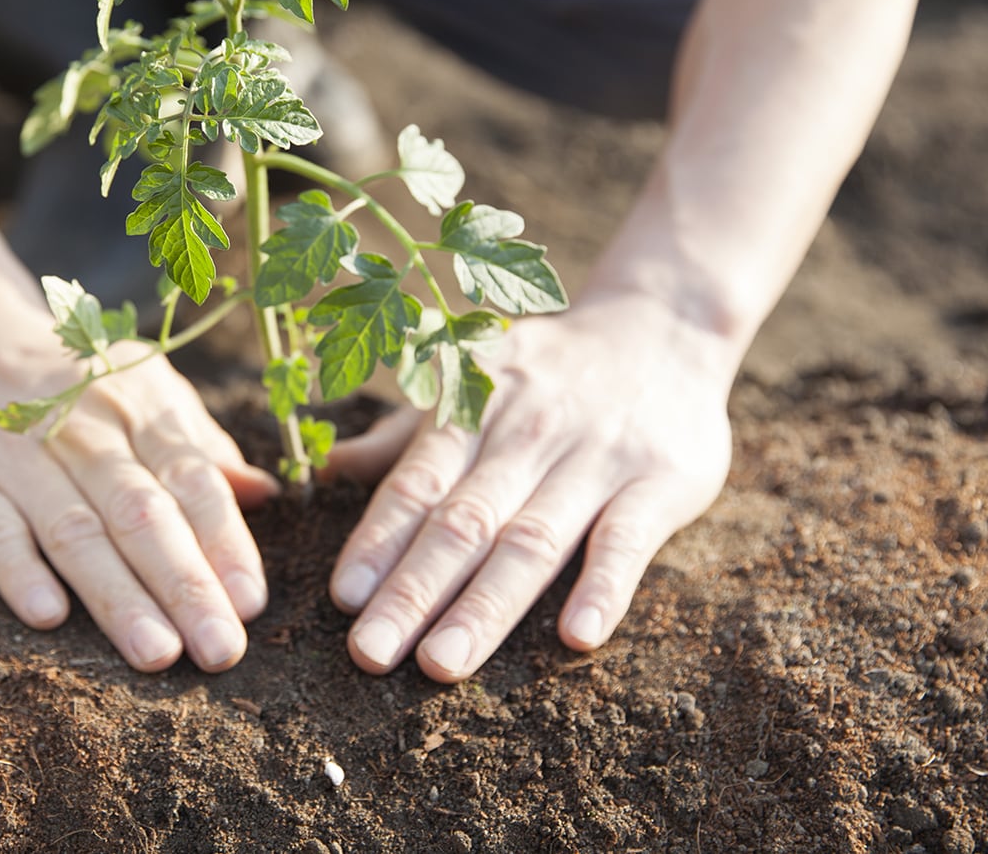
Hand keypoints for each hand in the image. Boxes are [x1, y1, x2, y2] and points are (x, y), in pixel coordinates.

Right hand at [0, 278, 278, 672]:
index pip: (192, 481)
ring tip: (157, 653)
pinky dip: (19, 571)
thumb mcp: (145, 393)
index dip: (225, 542)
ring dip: (117, 595)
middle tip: (220, 649)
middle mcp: (84, 430)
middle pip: (141, 513)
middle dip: (185, 585)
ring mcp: (19, 454)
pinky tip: (49, 615)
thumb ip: (200, 446)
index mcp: (141, 409)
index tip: (251, 604)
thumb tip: (265, 494)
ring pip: (74, 531)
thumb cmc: (77, 386)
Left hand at [324, 290, 734, 681]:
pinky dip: (603, 585)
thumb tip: (323, 471)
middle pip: (463, 521)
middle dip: (412, 591)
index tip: (345, 598)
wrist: (664, 324)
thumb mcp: (471, 382)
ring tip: (442, 663)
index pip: (417, 483)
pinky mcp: (661, 479)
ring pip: (532, 539)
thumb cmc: (548, 370)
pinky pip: (628, 538)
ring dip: (485, 605)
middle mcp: (527, 431)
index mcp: (472, 406)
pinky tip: (577, 635)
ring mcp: (595, 456)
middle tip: (370, 653)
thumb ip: (403, 437)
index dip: (379, 539)